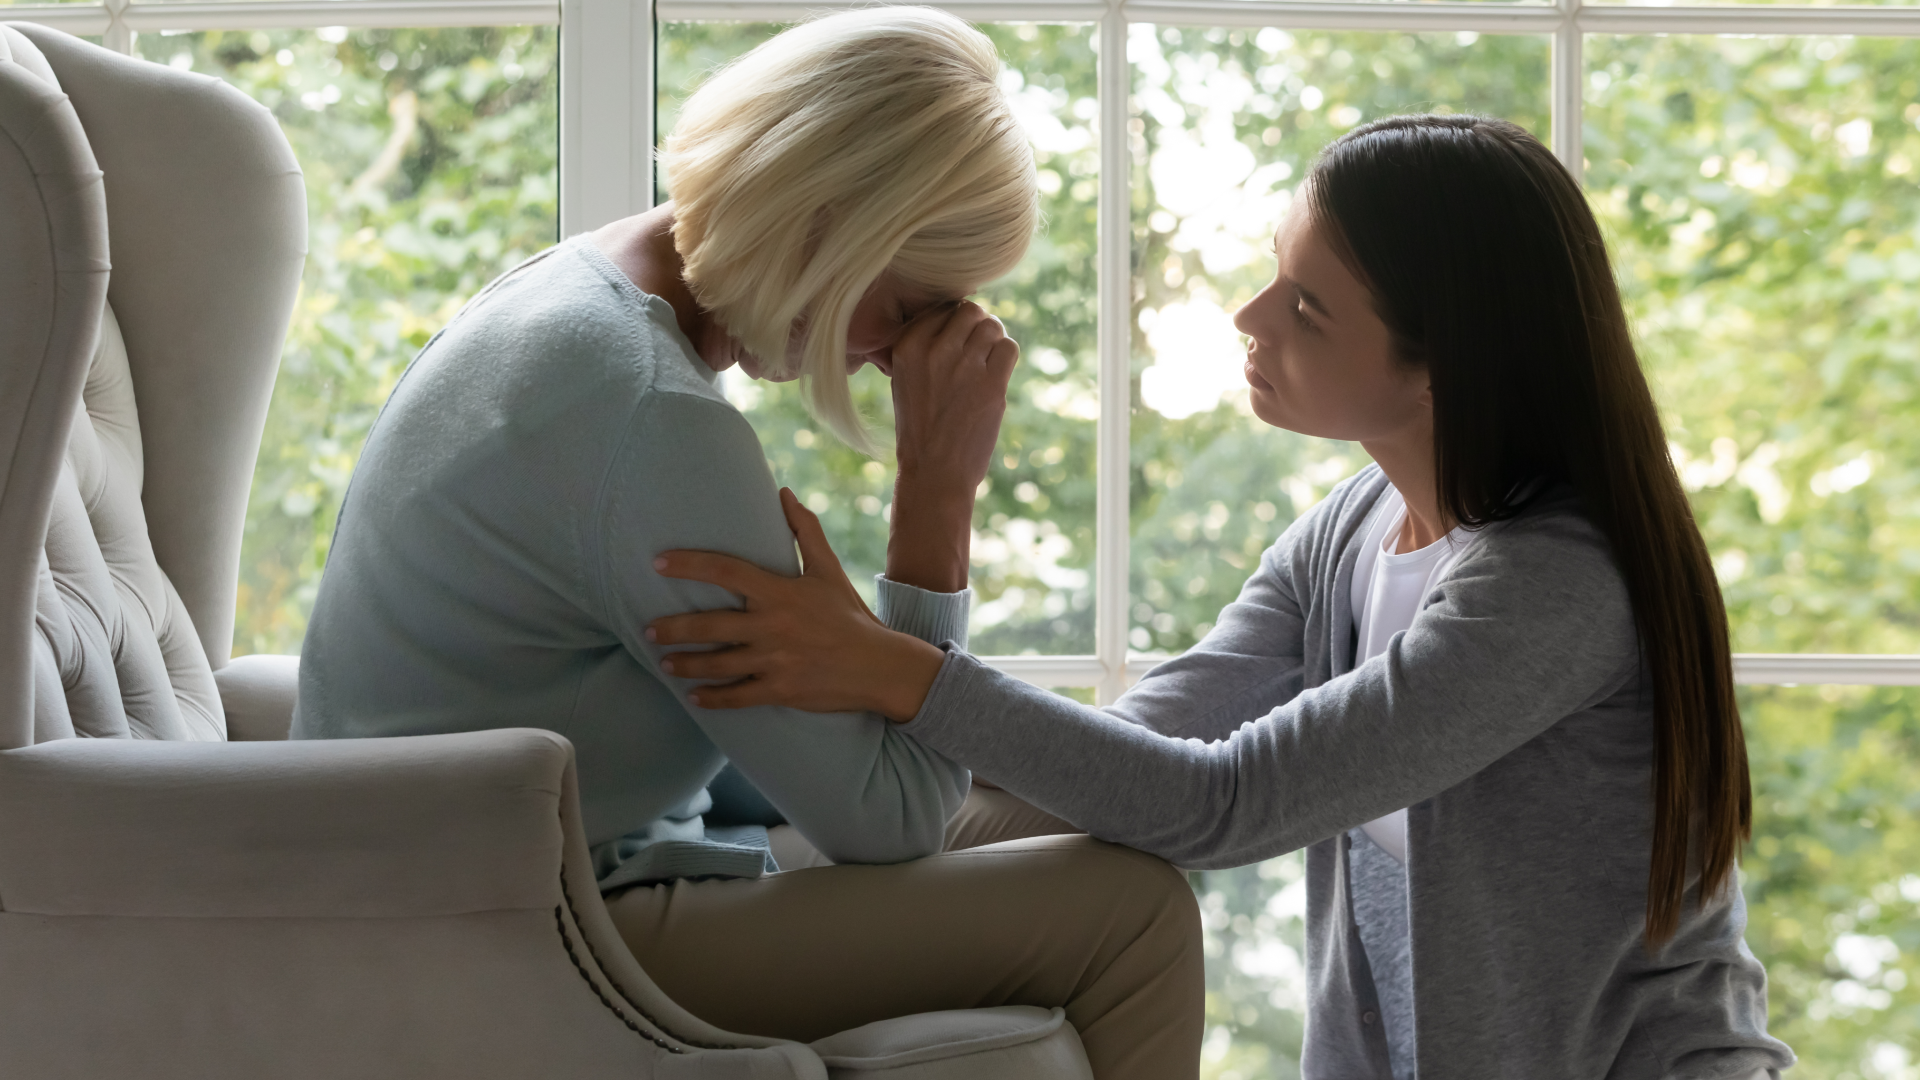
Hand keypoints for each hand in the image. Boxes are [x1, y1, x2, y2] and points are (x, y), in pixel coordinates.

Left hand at [650, 489, 947, 721]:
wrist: (879, 666)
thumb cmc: (849, 615)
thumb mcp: (829, 570)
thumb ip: (805, 531)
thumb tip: (784, 494)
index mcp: (780, 592)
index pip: (726, 570)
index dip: (689, 564)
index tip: (658, 562)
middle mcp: (773, 626)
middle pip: (711, 625)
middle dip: (674, 629)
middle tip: (648, 629)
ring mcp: (775, 660)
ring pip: (718, 664)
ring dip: (686, 665)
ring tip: (664, 663)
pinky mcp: (781, 690)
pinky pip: (738, 697)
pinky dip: (713, 699)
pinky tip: (694, 697)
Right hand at [890, 300, 1018, 489]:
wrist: (934, 472)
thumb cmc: (919, 428)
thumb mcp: (904, 380)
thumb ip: (924, 348)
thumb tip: (958, 319)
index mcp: (907, 346)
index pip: (942, 309)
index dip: (955, 322)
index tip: (957, 341)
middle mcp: (934, 350)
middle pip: (970, 311)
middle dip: (977, 325)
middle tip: (977, 347)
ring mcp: (964, 366)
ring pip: (992, 326)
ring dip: (994, 339)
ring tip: (987, 361)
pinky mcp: (991, 384)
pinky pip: (1009, 347)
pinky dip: (1006, 355)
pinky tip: (996, 372)